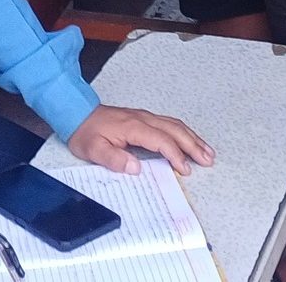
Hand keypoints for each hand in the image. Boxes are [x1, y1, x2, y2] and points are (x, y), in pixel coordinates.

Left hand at [68, 104, 215, 176]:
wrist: (77, 114)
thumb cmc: (86, 133)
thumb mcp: (93, 149)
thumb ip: (114, 159)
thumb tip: (135, 167)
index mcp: (133, 126)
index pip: (161, 140)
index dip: (175, 155)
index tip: (184, 170)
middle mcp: (143, 119)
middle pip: (175, 130)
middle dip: (193, 145)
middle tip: (208, 160)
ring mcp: (145, 117)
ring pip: (175, 125)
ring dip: (192, 138)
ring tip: (207, 152)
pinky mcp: (144, 118)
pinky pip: (169, 123)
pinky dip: (184, 132)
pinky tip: (190, 140)